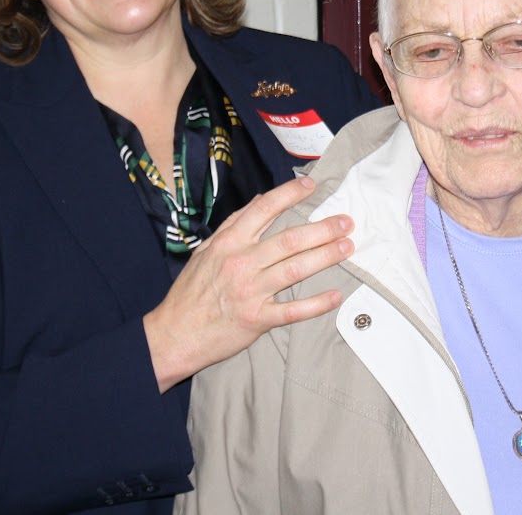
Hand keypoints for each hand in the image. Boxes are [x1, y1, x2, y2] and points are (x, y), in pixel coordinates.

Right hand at [144, 176, 354, 392]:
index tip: (312, 186)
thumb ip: (234, 225)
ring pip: (295, 269)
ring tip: (347, 247)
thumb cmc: (191, 292)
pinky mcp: (257, 319)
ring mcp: (251, 292)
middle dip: (322, 229)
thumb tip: (259, 202)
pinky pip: (292, 310)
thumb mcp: (206, 251)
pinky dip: (316, 304)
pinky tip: (335, 296)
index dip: (290, 195)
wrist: (174, 334)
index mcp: (229, 243)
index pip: (264, 210)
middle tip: (346, 222)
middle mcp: (242, 263)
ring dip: (325, 257)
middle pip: (289, 240)